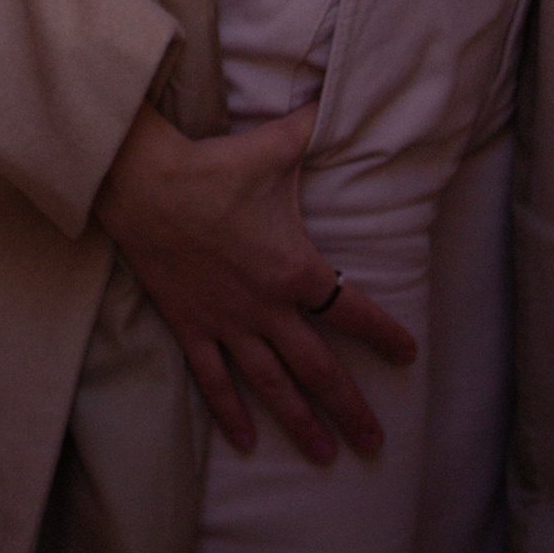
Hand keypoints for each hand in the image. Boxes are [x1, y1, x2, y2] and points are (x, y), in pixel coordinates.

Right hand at [94, 100, 414, 467]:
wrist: (145, 184)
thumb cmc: (215, 165)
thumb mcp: (276, 145)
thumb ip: (314, 125)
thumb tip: (341, 96)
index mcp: (295, 268)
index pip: (352, 310)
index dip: (383, 334)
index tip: (407, 354)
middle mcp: (266, 307)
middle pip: (318, 369)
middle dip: (350, 408)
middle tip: (375, 443)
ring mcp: (228, 323)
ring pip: (273, 385)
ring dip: (301, 422)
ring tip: (325, 456)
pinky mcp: (192, 328)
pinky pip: (215, 381)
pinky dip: (232, 413)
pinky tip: (248, 443)